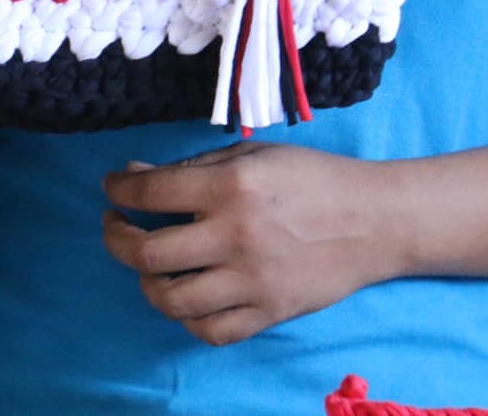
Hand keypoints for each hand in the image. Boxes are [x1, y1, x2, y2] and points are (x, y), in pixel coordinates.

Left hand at [101, 143, 406, 345]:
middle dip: (117, 239)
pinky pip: (211, 331)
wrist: (374, 220)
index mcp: (230, 187)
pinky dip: (188, 318)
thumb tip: (132, 174)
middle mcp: (236, 236)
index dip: (118, 190)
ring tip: (150, 264)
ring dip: (148, 282)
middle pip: (149, 254)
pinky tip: (187, 295)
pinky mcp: (270, 313)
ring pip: (172, 300)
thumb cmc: (310, 178)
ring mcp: (253, 281)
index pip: (149, 194)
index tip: (112, 189)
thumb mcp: (249, 157)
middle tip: (117, 226)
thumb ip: (188, 167)